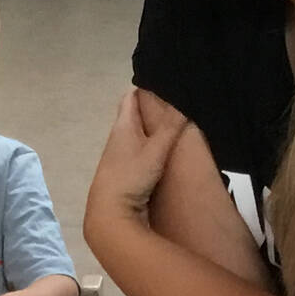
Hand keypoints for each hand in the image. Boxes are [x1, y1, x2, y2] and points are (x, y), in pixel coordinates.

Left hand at [87, 88, 186, 222]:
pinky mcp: (123, 175)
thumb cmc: (130, 177)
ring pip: (136, 136)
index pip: (130, 98)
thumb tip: (184, 99)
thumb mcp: (155, 150)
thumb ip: (170, 126)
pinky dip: (150, 148)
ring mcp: (118, 158)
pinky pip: (138, 154)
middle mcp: (116, 139)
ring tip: (175, 123)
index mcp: (122, 127)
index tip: (164, 81)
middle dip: (151, 108)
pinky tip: (163, 151)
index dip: (145, 87)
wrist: (110, 215)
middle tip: (176, 101)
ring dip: (151, 130)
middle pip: (133, 116)